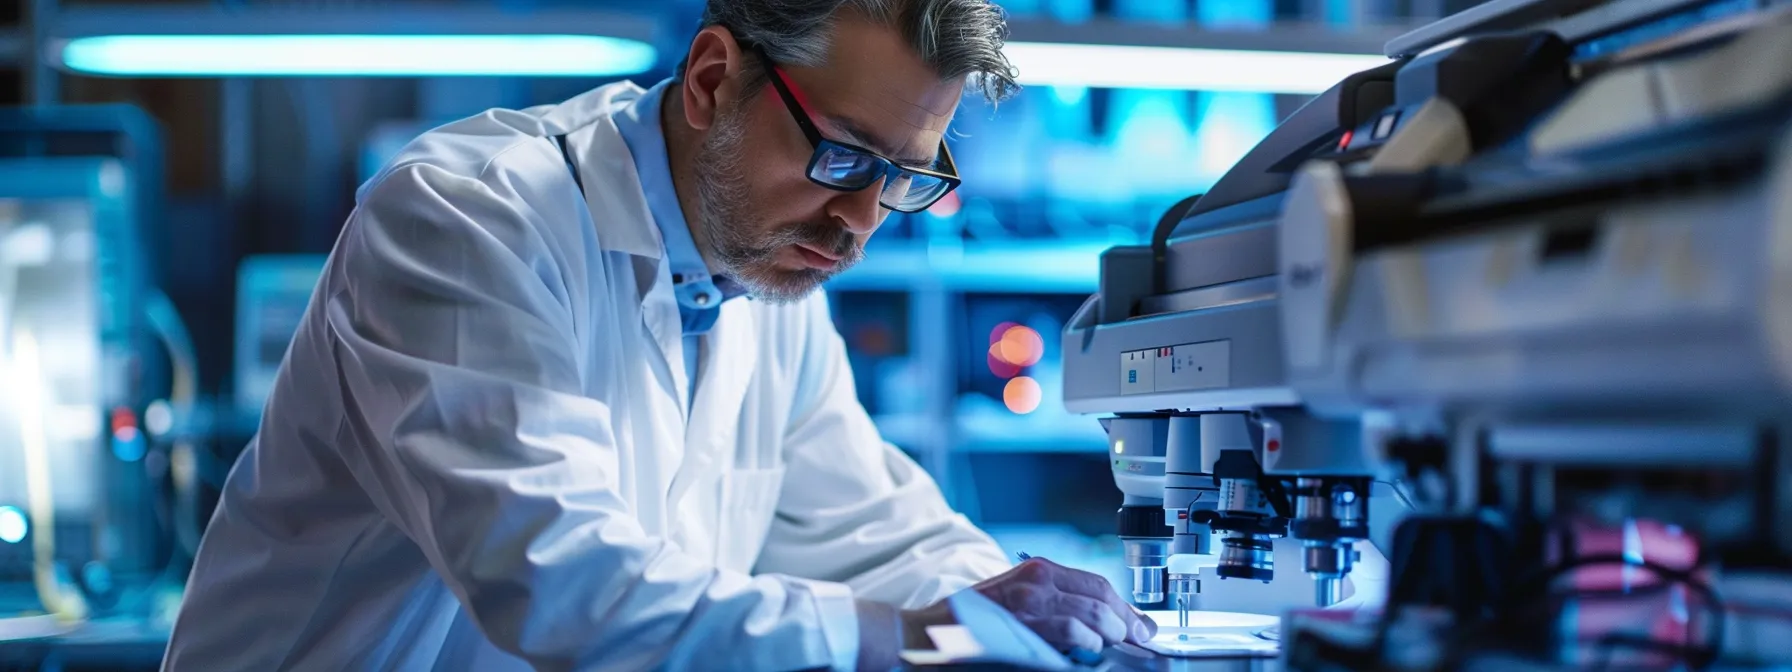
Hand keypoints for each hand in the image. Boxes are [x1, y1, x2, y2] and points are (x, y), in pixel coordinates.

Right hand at [903, 557, 1156, 652]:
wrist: (924, 635)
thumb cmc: (966, 625)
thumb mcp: (1015, 603)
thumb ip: (1053, 607)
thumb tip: (1096, 627)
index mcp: (1037, 571)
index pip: (1096, 585)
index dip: (1124, 608)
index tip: (1140, 626)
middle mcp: (1037, 578)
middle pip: (1101, 597)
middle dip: (1127, 622)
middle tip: (1139, 642)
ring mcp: (1030, 600)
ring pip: (1093, 612)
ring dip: (1111, 634)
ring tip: (1113, 648)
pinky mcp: (1023, 622)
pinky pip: (1071, 628)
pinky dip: (1087, 640)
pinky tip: (1088, 649)